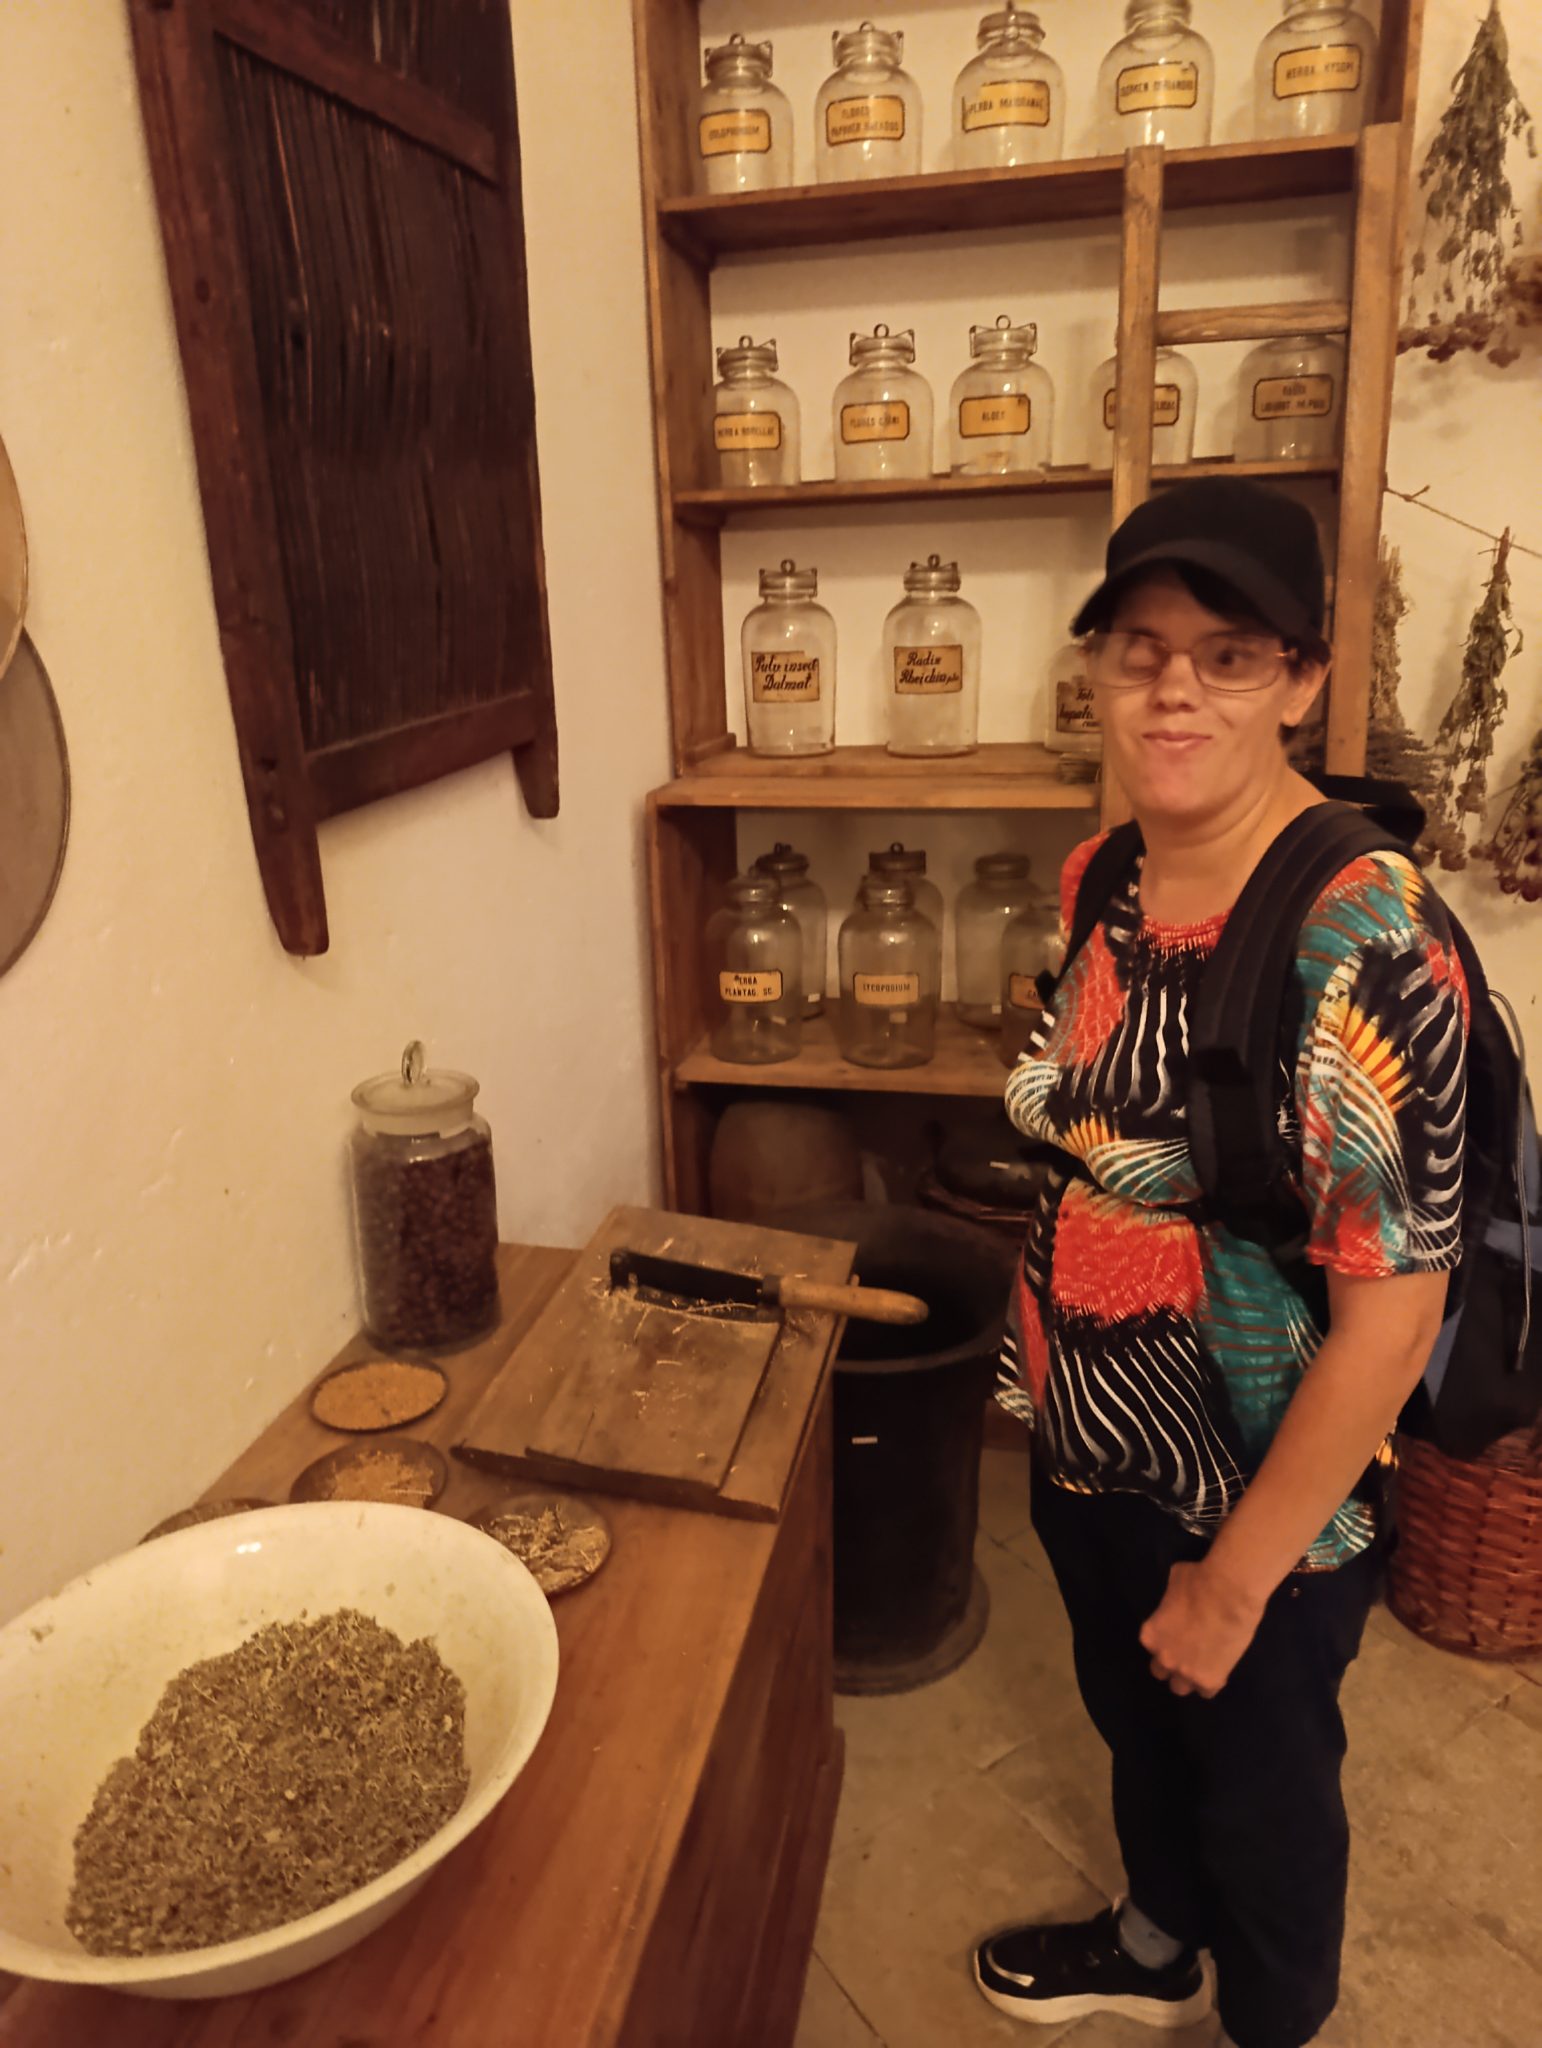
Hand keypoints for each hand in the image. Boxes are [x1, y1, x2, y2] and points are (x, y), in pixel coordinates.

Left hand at [1139, 1559, 1267, 1698]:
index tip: (1176, 1635)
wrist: (1229, 1594)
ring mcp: (1186, 1672)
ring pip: (1181, 1688)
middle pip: (1161, 1672)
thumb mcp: (1174, 1583)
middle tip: (1187, 1652)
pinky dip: (1211, 1683)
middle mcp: (1164, 1658)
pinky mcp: (1210, 1680)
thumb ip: (1171, 1599)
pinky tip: (1219, 1670)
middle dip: (1172, 1663)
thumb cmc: (1199, 1580)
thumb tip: (1178, 1597)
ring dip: (1189, 1678)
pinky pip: (1206, 1692)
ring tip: (1202, 1666)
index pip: (1151, 1647)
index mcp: (1150, 1635)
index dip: (1165, 1641)